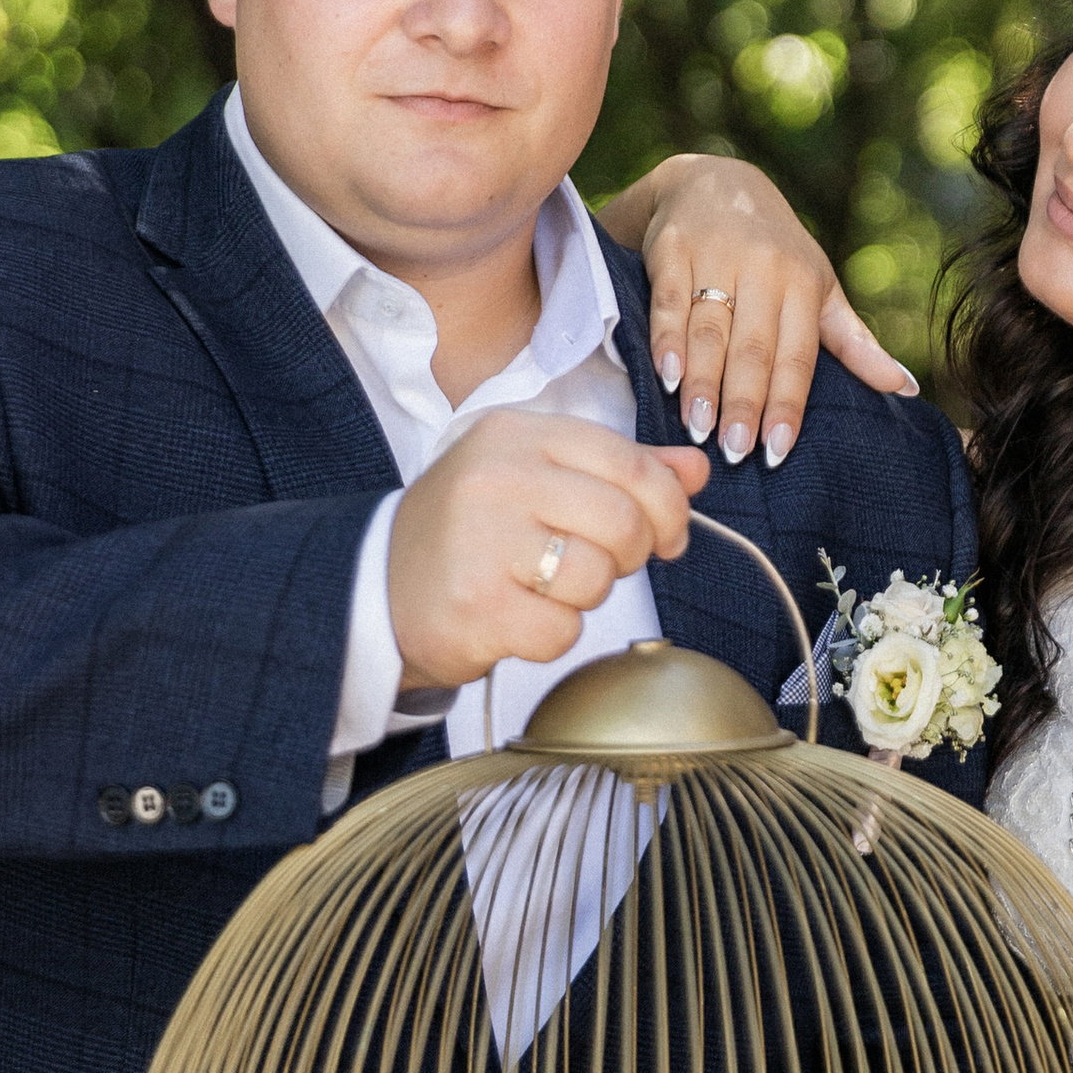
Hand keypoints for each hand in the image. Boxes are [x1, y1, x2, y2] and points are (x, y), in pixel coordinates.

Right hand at [385, 413, 707, 692]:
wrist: (376, 586)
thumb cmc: (467, 532)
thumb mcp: (536, 478)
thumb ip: (620, 470)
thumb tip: (696, 470)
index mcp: (518, 436)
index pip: (630, 463)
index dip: (668, 507)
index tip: (666, 535)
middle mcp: (498, 478)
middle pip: (624, 523)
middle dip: (628, 557)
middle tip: (599, 566)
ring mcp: (484, 542)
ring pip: (597, 579)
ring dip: (586, 598)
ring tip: (544, 588)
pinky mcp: (478, 606)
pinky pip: (563, 632)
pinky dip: (551, 636)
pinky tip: (516, 618)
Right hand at [594, 153, 917, 464]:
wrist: (715, 183)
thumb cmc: (776, 251)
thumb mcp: (820, 289)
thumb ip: (854, 343)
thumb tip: (906, 388)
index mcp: (803, 285)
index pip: (797, 357)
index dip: (787, 405)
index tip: (777, 451)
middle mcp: (763, 270)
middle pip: (753, 349)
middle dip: (744, 402)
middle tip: (735, 452)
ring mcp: (715, 258)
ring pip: (710, 331)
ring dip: (703, 383)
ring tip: (699, 428)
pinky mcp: (672, 251)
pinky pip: (669, 304)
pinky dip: (666, 341)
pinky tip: (666, 377)